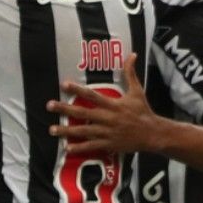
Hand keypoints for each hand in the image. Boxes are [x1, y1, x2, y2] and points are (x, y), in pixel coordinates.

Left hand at [46, 55, 167, 155]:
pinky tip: (67, 148)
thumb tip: (132, 54)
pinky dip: (79, 148)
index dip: (78, 89)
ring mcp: (107, 133)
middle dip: (65, 109)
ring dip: (66, 130)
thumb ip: (130, 73)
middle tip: (49, 105)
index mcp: (113, 105)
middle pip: (82, 112)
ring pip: (83, 131)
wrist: (152, 133)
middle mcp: (108, 118)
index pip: (92, 95)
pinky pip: (92, 147)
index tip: (64, 84)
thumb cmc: (143, 111)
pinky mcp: (109, 145)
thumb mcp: (137, 91)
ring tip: (52, 129)